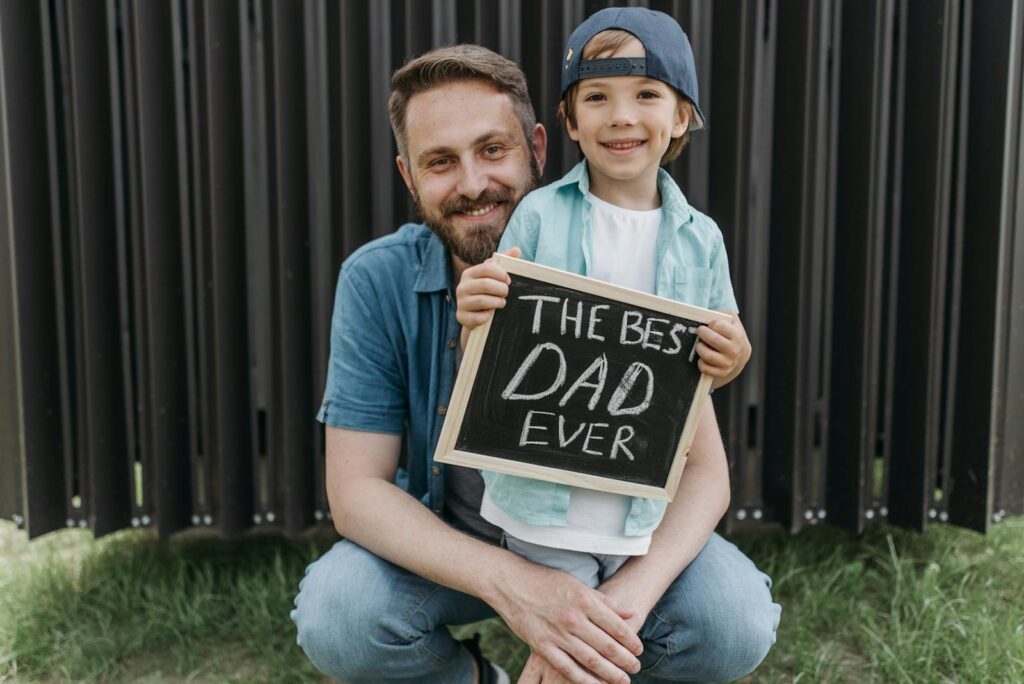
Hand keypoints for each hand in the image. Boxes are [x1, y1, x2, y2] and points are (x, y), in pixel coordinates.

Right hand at [456, 247, 520, 330]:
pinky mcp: (461, 317)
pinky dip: (488, 316)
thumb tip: (517, 250)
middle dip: (501, 289)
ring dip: (497, 302)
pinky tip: (491, 314)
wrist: (474, 315)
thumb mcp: (493, 276)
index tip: (508, 280)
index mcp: (469, 273)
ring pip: (482, 301)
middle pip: (485, 284)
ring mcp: (460, 302)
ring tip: (502, 302)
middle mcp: (461, 286)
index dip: (501, 274)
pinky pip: (478, 317)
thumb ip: (504, 262)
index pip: (487, 268)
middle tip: (506, 293)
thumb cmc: (487, 292)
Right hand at [492, 563, 641, 683]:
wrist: (511, 583)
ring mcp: (557, 634)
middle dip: (626, 660)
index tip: (639, 649)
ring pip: (591, 660)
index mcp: (584, 601)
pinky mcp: (542, 646)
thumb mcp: (579, 584)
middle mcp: (573, 618)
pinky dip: (584, 680)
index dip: (631, 641)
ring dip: (611, 673)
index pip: (617, 626)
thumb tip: (630, 613)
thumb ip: (605, 601)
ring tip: (624, 680)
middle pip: (607, 646)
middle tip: (637, 667)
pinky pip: (567, 668)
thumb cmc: (546, 581)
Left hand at [694, 314, 750, 389]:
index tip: (709, 325)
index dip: (710, 323)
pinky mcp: (722, 373)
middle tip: (700, 331)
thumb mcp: (733, 321)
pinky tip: (702, 357)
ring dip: (700, 348)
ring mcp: (728, 363)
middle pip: (711, 339)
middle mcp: (735, 350)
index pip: (717, 325)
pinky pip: (704, 367)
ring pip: (706, 354)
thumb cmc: (732, 335)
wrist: (740, 357)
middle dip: (702, 333)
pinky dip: (700, 362)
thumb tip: (708, 313)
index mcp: (737, 336)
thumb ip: (724, 313)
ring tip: (700, 345)